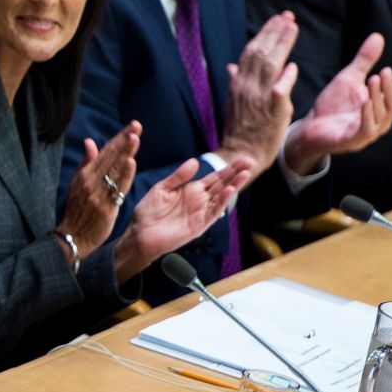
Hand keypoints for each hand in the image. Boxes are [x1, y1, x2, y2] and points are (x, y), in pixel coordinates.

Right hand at [57, 121, 140, 260]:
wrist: (74, 237)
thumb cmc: (78, 211)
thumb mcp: (77, 184)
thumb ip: (86, 163)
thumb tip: (90, 141)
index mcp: (85, 173)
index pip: (105, 151)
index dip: (118, 138)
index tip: (132, 126)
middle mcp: (91, 180)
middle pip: (110, 157)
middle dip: (124, 140)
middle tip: (137, 125)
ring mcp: (98, 192)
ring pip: (114, 169)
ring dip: (125, 152)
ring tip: (135, 137)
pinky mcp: (105, 205)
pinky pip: (117, 187)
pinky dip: (124, 174)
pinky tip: (131, 162)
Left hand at [112, 157, 253, 282]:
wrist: (139, 233)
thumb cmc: (148, 212)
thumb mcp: (162, 188)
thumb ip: (178, 176)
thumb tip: (195, 161)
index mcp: (192, 190)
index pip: (215, 177)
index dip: (228, 168)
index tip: (243, 158)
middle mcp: (199, 201)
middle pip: (222, 184)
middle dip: (236, 173)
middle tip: (251, 161)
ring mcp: (200, 213)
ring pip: (221, 197)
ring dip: (233, 185)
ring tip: (245, 173)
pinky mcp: (198, 226)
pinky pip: (212, 213)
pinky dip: (221, 202)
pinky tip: (229, 191)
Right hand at [215, 11, 298, 176]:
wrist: (241, 153)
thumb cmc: (239, 128)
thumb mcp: (233, 102)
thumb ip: (235, 81)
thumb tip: (232, 65)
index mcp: (238, 82)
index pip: (250, 50)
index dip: (264, 33)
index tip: (275, 20)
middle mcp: (247, 85)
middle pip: (261, 51)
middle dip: (275, 31)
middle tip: (288, 16)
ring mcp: (260, 96)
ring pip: (271, 62)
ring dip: (283, 43)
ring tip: (293, 27)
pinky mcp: (274, 108)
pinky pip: (282, 86)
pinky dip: (287, 74)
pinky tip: (293, 65)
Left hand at [284, 33, 391, 171]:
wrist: (311, 125)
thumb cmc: (334, 103)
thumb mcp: (350, 77)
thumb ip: (365, 60)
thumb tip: (378, 36)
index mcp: (382, 107)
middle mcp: (380, 121)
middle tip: (385, 71)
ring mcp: (368, 133)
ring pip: (383, 116)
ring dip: (379, 96)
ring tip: (373, 79)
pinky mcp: (354, 141)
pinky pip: (367, 130)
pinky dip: (368, 115)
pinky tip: (365, 101)